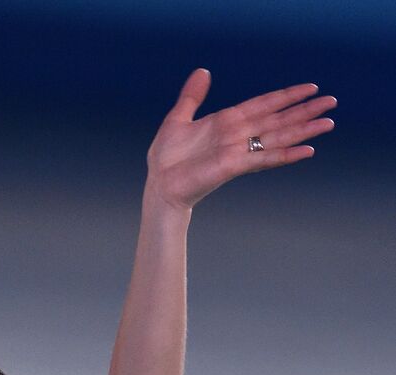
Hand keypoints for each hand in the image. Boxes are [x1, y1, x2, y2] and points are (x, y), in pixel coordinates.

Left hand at [145, 69, 335, 209]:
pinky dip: (287, 154)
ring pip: (278, 137)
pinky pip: (265, 157)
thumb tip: (203, 71)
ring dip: (304, 130)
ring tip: (328, 123)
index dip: (286, 96)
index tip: (310, 88)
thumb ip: (192, 97)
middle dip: (304, 110)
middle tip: (331, 102)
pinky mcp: (234, 166)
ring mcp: (238, 151)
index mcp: (226, 121)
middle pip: (278, 119)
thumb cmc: (166, 159)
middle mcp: (237, 135)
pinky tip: (308, 150)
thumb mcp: (178, 119)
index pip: (263, 104)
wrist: (160, 186)